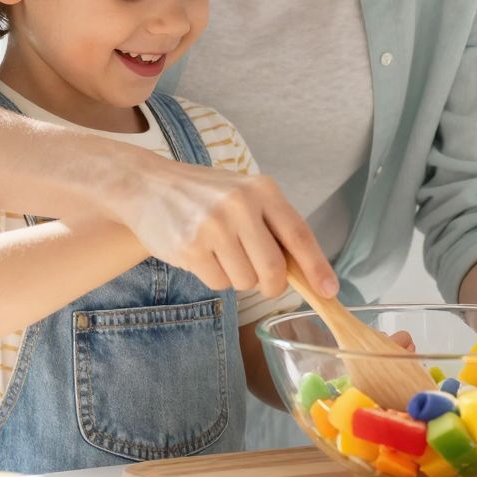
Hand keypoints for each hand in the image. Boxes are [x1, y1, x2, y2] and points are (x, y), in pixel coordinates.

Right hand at [102, 152, 338, 302]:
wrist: (147, 185)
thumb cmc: (202, 194)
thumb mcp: (243, 194)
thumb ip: (272, 224)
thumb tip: (305, 270)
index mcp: (262, 190)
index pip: (298, 234)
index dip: (317, 267)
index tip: (330, 290)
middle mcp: (241, 205)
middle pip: (274, 270)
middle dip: (272, 286)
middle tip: (264, 283)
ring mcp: (214, 227)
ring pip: (245, 281)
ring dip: (237, 278)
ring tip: (220, 252)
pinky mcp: (190, 248)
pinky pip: (218, 284)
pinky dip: (214, 278)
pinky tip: (201, 254)